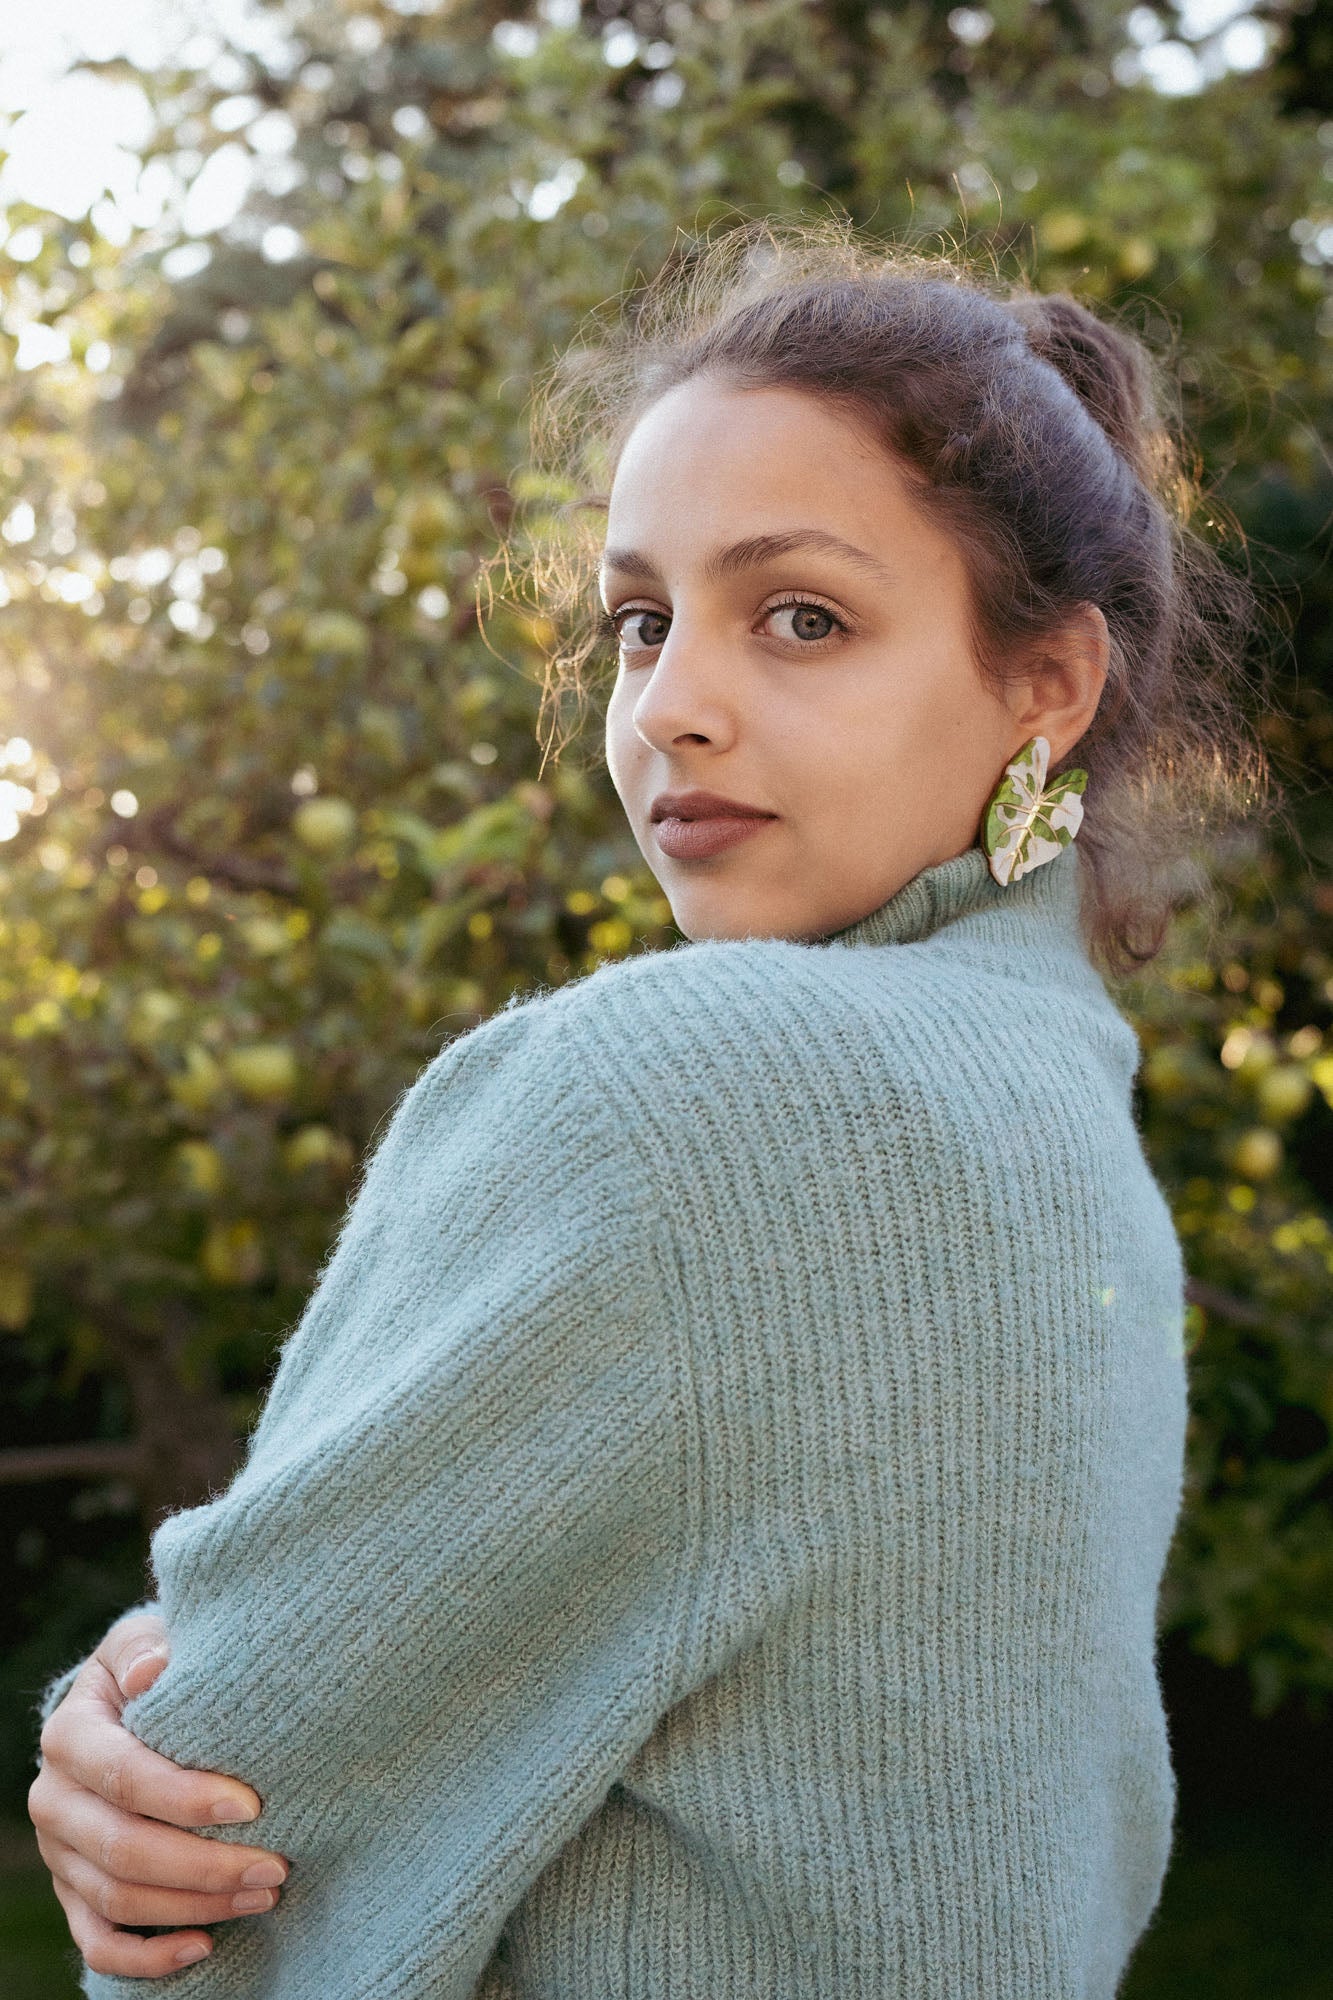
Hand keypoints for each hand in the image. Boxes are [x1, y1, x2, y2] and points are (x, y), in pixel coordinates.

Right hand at [29, 1609, 289, 1978]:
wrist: (135, 1702)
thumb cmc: (159, 1667)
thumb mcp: (150, 1639)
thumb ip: (149, 1647)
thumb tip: (152, 1669)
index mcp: (70, 1734)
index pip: (124, 1776)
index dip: (187, 1798)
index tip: (253, 1806)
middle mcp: (54, 1798)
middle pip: (122, 1850)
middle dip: (205, 1865)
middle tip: (275, 1865)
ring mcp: (60, 1853)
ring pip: (118, 1901)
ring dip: (196, 1906)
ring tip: (265, 1893)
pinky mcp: (73, 1892)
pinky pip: (98, 1943)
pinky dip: (148, 1956)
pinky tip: (204, 1946)